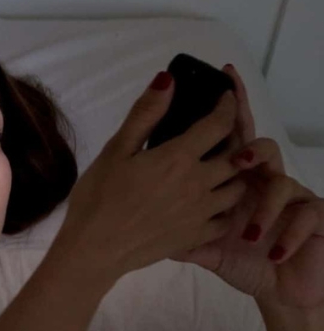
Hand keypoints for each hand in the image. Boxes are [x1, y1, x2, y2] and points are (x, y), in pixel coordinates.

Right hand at [56, 70, 246, 281]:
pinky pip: (224, 218)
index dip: (226, 106)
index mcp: (179, 158)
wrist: (94, 250)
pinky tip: (209, 204)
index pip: (218, 125)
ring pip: (236, 187)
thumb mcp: (115, 151)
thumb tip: (168, 80)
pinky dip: (223, 208)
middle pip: (235, 156)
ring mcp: (202, 212)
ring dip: (233, 174)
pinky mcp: (197, 235)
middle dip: (234, 141)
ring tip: (218, 169)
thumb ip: (145, 115)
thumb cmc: (98, 198)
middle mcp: (200, 183)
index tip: (225, 97)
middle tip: (221, 136)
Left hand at [175, 65, 323, 308]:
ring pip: (280, 183)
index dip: (228, 108)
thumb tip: (142, 198)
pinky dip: (288, 232)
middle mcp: (262, 183)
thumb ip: (177, 216)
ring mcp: (290, 200)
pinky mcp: (313, 221)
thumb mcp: (200, 241)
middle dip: (251, 150)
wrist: (281, 293)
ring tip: (249, 226)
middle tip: (239, 158)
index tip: (223, 79)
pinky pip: (306, 216)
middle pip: (259, 151)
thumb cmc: (240, 261)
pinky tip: (273, 251)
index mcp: (232, 181)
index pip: (229, 136)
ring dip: (265, 204)